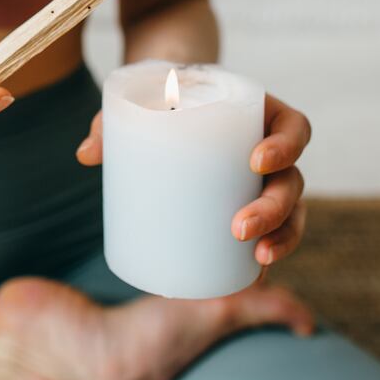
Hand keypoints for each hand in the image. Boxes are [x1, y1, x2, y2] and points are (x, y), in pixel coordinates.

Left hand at [74, 94, 309, 266]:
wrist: (167, 104)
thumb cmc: (162, 101)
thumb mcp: (142, 103)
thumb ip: (114, 122)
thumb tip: (85, 155)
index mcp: (259, 115)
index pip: (294, 129)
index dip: (286, 145)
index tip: (255, 160)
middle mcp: (271, 151)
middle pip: (292, 181)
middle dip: (274, 209)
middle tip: (239, 228)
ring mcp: (262, 182)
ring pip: (291, 213)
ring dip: (281, 238)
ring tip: (256, 258)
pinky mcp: (249, 206)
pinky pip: (272, 234)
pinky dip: (267, 255)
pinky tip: (253, 277)